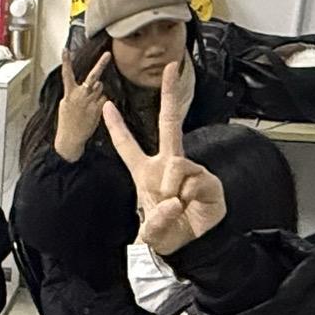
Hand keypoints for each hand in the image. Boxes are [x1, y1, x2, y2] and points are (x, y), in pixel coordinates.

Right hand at [52, 45, 113, 163]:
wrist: (71, 138)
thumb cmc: (66, 122)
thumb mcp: (64, 104)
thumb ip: (74, 93)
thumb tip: (84, 86)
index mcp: (69, 94)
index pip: (67, 74)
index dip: (66, 61)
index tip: (66, 50)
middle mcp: (81, 96)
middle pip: (93, 77)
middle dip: (100, 64)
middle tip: (108, 54)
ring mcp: (91, 102)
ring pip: (100, 88)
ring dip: (98, 91)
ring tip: (90, 102)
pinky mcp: (100, 109)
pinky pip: (104, 99)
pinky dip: (101, 102)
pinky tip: (94, 109)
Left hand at [101, 65, 225, 257]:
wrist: (195, 247)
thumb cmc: (169, 233)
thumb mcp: (150, 233)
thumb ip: (155, 221)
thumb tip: (171, 200)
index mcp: (146, 172)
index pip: (127, 146)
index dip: (117, 127)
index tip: (107, 105)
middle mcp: (168, 164)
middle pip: (169, 123)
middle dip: (169, 94)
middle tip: (170, 68)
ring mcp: (189, 169)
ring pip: (178, 164)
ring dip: (173, 189)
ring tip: (177, 207)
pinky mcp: (207, 180)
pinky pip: (195, 180)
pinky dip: (190, 197)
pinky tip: (191, 205)